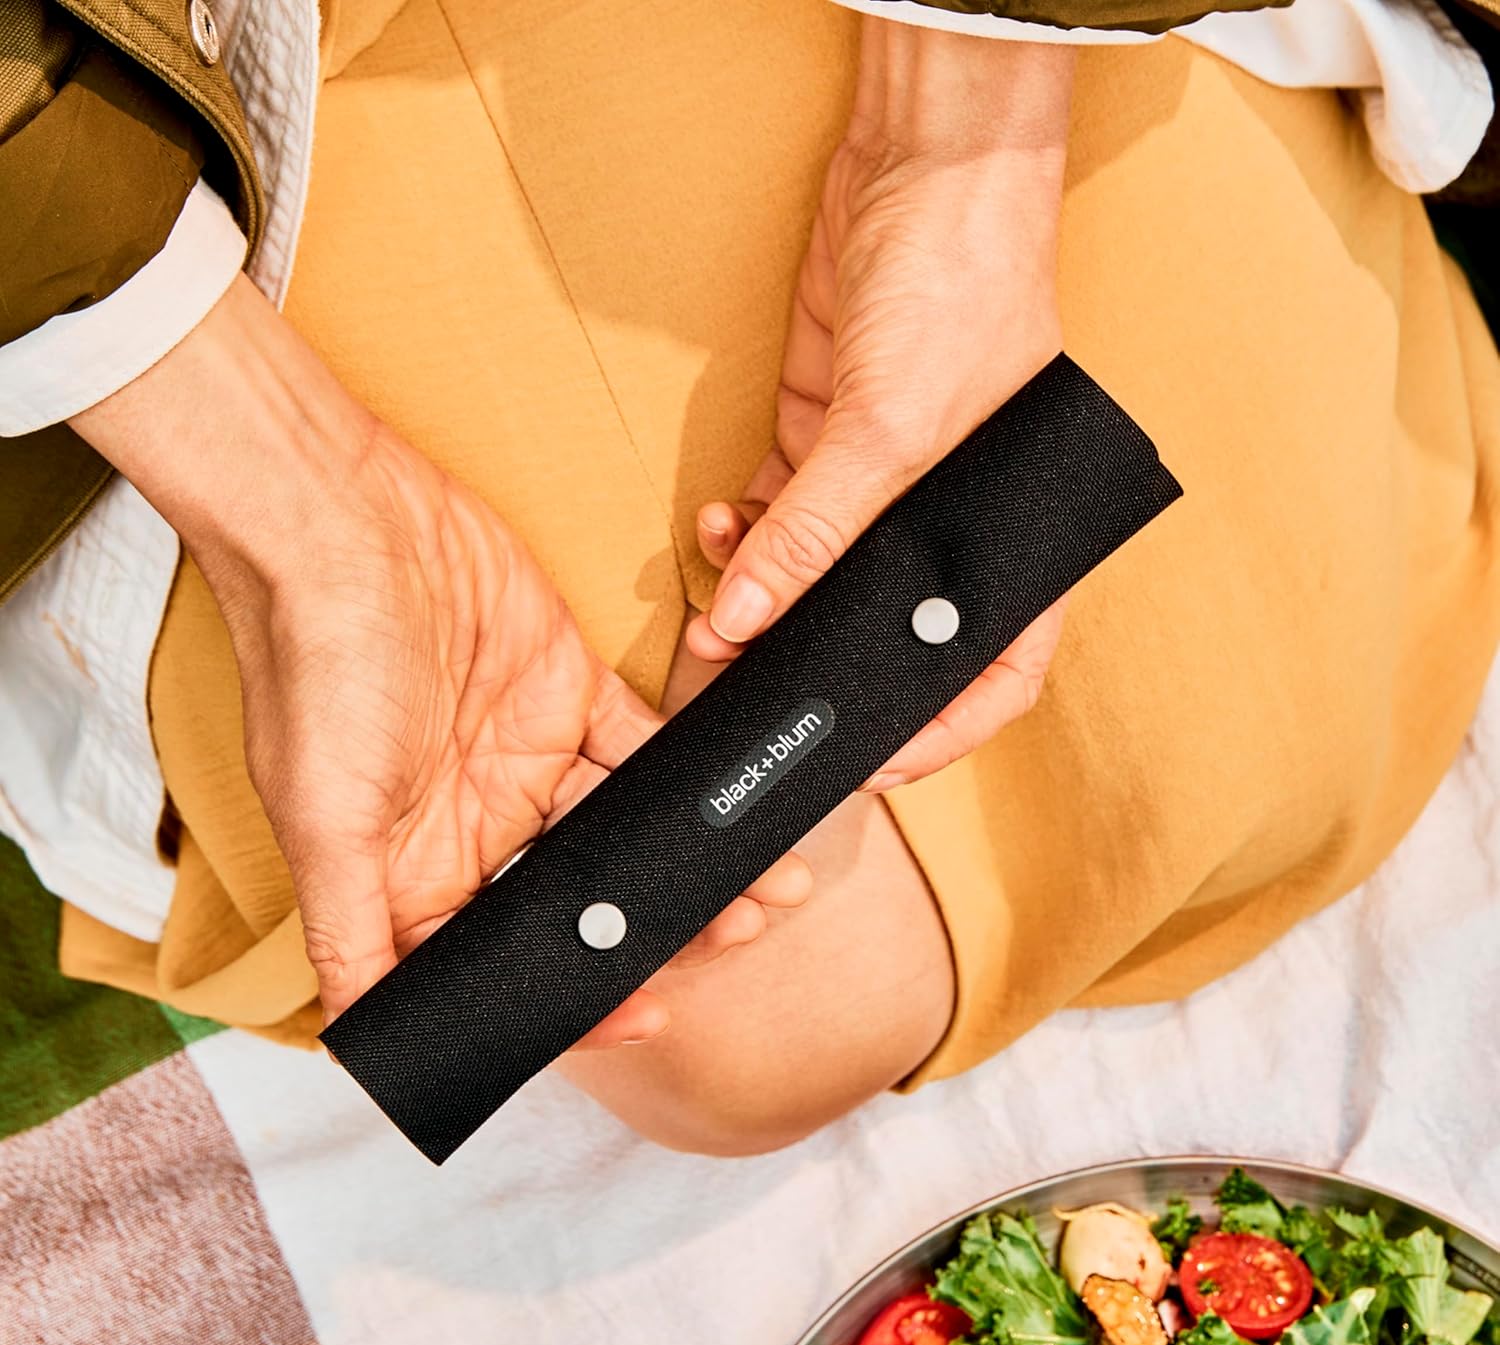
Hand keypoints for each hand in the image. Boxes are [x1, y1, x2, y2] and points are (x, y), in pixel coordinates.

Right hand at [72, 275, 810, 1041]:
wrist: (345, 519)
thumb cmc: (317, 668)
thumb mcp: (323, 819)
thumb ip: (353, 931)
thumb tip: (358, 1039)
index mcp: (419, 872)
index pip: (505, 961)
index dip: (573, 996)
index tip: (645, 1012)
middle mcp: (479, 828)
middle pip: (584, 902)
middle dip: (657, 927)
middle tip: (735, 935)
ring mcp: (529, 761)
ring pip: (626, 830)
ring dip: (690, 857)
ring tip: (766, 884)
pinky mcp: (568, 694)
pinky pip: (643, 747)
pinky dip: (692, 776)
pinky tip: (740, 806)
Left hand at [688, 24, 1073, 791]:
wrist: (928, 164)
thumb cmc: (964, 294)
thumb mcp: (890, 435)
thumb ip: (813, 538)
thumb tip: (740, 623)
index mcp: (1013, 544)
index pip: (993, 675)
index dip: (941, 735)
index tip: (869, 769)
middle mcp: (953, 527)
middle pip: (887, 633)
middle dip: (822, 668)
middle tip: (757, 700)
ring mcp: (888, 487)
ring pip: (821, 580)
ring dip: (765, 600)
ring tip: (718, 614)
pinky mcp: (830, 442)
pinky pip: (782, 518)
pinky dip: (746, 536)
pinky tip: (718, 528)